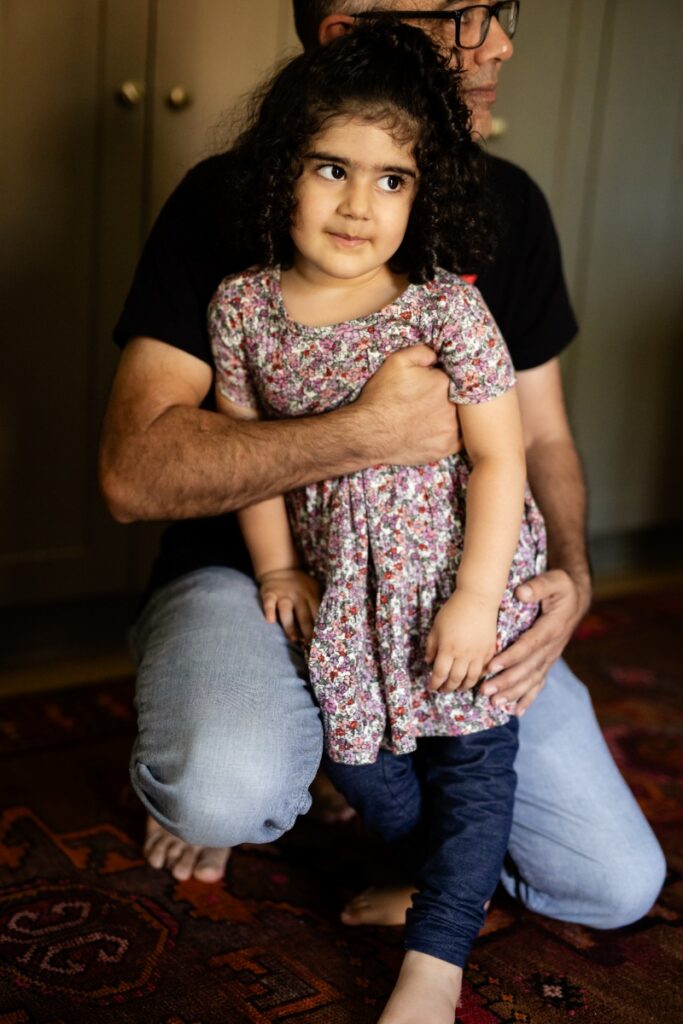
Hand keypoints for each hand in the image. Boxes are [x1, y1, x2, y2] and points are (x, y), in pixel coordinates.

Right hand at [259, 569, 320, 643]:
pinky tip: (270, 621)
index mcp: (311, 594)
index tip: (323, 640)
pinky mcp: (269, 594)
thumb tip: (330, 623)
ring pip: (286, 610)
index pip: (317, 612)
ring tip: (294, 638)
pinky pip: (268, 603)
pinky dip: (269, 611)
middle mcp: (297, 594)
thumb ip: (319, 602)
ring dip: (290, 625)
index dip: (320, 626)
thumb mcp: (313, 588)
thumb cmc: (301, 585)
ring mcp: (283, 594)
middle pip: (304, 615)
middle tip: (311, 645)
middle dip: (308, 631)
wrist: (280, 569)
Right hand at [357, 345, 460, 464]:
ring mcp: (450, 429)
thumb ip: (422, 352)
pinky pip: (458, 440)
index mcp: (443, 382)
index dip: (438, 382)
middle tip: (424, 404)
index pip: (449, 378)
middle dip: (444, 399)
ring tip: (426, 418)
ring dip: (447, 417)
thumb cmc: (380, 397)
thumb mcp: (396, 362)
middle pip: (455, 399)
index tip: (426, 387)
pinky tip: (433, 432)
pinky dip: (448, 435)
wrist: (368, 433)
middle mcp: (452, 406)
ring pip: (457, 419)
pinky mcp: (446, 448)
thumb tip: (437, 356)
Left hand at [425, 590, 497, 691]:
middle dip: (447, 688)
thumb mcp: (436, 627)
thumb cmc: (453, 611)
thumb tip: (428, 662)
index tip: (431, 686)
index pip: (440, 674)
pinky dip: (478, 678)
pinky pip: (484, 670)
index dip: (434, 683)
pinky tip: (472, 678)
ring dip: (463, 686)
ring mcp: (479, 654)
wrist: (478, 600)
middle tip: (442, 689)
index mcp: (448, 649)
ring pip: (472, 679)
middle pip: (455, 680)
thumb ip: (431, 646)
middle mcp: (464, 655)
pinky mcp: (490, 651)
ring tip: (457, 687)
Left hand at [481, 569, 591, 713]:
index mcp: (551, 628)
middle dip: (507, 681)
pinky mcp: (547, 661)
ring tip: (494, 703)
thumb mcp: (554, 580)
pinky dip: (528, 698)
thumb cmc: (561, 587)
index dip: (511, 657)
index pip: (529, 646)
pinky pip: (539, 683)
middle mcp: (552, 647)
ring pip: (532, 679)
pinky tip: (516, 711)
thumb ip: (539, 586)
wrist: (576, 598)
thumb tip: (521, 593)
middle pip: (528, 668)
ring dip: (513, 692)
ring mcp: (550, 657)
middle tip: (486, 690)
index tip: (491, 666)